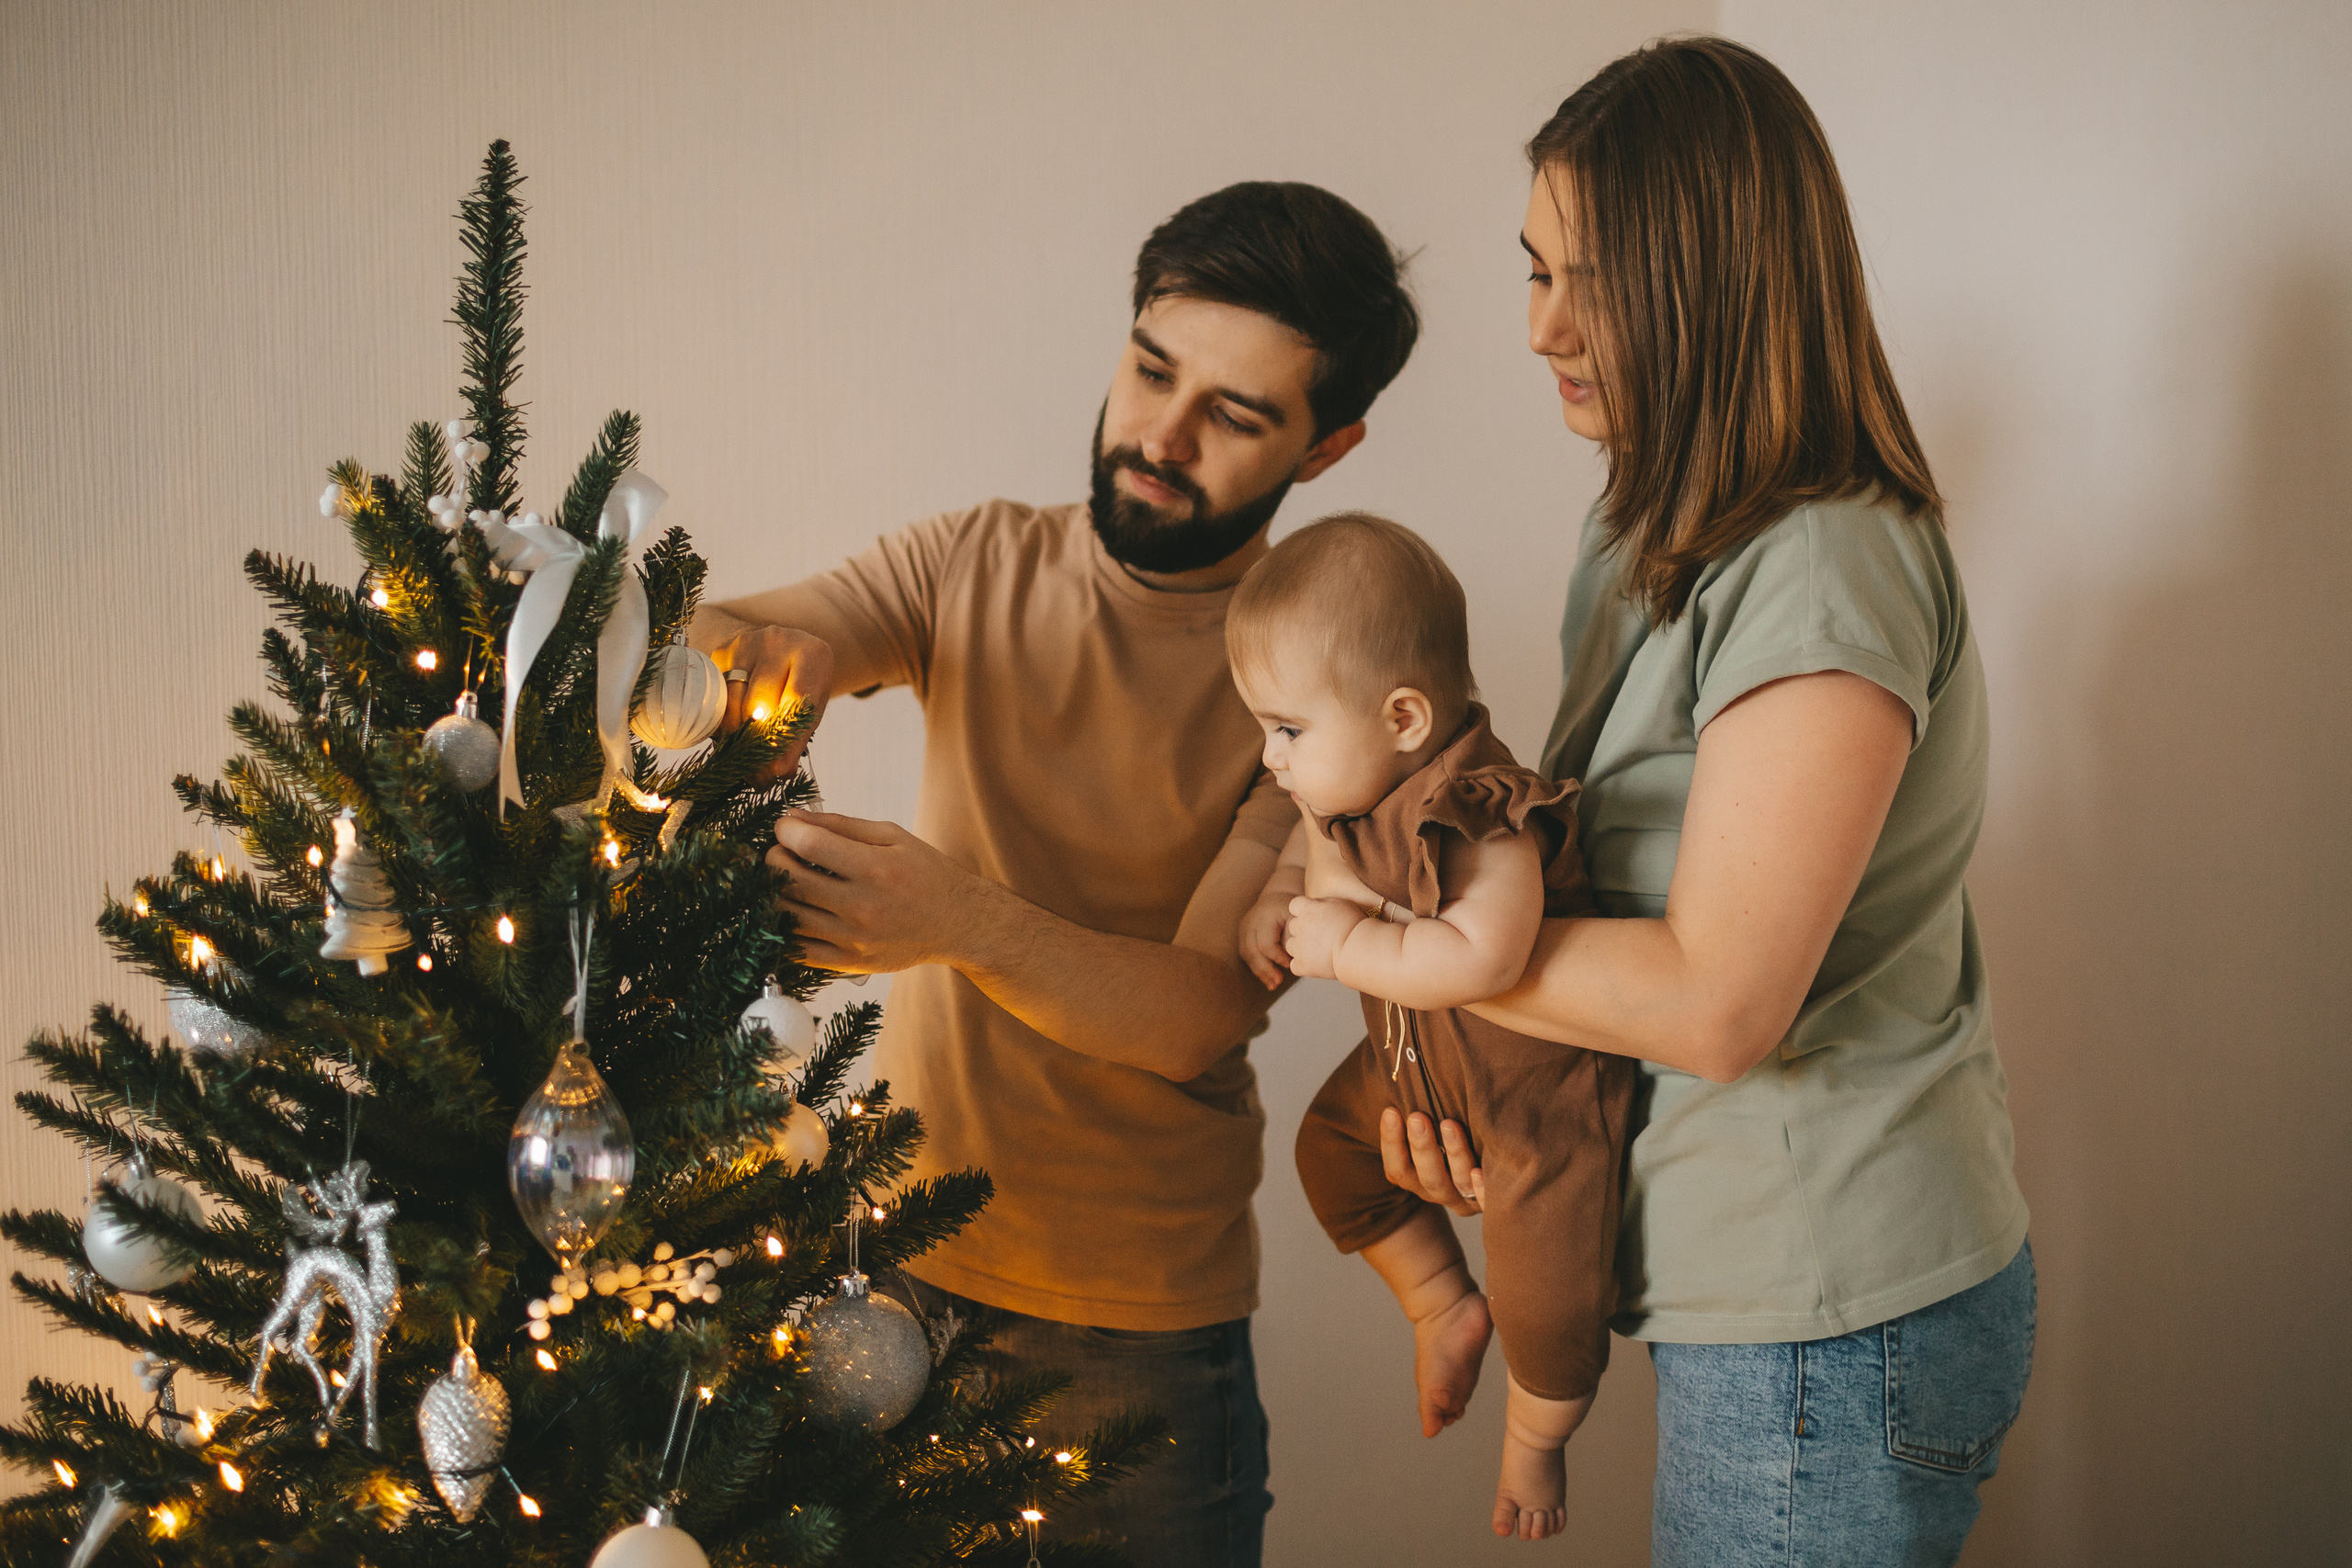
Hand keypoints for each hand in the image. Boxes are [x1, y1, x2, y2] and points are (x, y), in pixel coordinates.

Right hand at [715, 624, 834, 782]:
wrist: (785, 646)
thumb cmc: (803, 682)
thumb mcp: (812, 707)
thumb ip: (798, 737)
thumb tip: (778, 773)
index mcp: (813, 654)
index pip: (797, 699)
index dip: (785, 738)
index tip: (777, 770)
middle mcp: (779, 641)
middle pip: (760, 702)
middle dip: (758, 742)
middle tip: (758, 773)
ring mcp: (747, 643)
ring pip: (734, 700)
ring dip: (737, 735)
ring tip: (746, 756)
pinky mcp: (723, 650)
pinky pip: (717, 695)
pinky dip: (723, 719)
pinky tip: (733, 732)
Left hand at [769, 809, 991, 974]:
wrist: (959, 924)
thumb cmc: (927, 874)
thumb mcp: (892, 837)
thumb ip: (841, 825)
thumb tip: (793, 817)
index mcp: (875, 869)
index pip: (808, 844)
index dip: (785, 830)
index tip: (785, 827)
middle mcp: (862, 906)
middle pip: (789, 879)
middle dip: (774, 858)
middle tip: (783, 851)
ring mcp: (854, 940)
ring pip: (786, 915)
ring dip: (775, 892)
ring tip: (787, 879)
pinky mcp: (850, 963)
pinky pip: (798, 949)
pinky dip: (784, 928)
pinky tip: (794, 909)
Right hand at [1237, 893, 1293, 988]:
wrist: (1276, 896)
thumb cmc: (1290, 909)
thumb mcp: (1295, 917)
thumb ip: (1292, 936)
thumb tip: (1292, 960)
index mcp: (1264, 917)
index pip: (1266, 944)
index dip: (1277, 957)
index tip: (1289, 964)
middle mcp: (1249, 923)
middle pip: (1252, 951)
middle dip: (1266, 969)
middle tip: (1278, 983)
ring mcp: (1243, 929)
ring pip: (1247, 955)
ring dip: (1260, 972)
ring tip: (1273, 985)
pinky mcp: (1242, 936)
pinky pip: (1246, 955)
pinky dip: (1256, 968)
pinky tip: (1267, 978)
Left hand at [1283, 895, 1366, 980]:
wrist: (1358, 949)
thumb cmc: (1354, 925)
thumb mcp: (1341, 904)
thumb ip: (1323, 903)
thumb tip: (1315, 905)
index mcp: (1307, 909)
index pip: (1294, 905)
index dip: (1302, 910)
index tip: (1313, 916)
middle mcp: (1300, 927)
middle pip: (1293, 926)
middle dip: (1303, 929)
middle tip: (1320, 935)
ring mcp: (1299, 947)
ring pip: (1290, 945)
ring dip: (1300, 947)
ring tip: (1318, 950)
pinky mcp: (1302, 965)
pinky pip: (1294, 965)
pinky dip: (1303, 965)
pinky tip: (1315, 964)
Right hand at [1380, 1107, 1484, 1217]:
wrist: (1491, 1193)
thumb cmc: (1454, 1145)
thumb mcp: (1431, 1137)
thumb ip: (1418, 1116)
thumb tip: (1400, 1066)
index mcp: (1418, 1179)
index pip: (1397, 1168)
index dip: (1391, 1142)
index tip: (1391, 1111)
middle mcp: (1441, 1191)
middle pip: (1427, 1177)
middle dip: (1421, 1146)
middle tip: (1417, 1117)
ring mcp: (1468, 1199)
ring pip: (1457, 1183)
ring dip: (1453, 1154)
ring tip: (1449, 1125)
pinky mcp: (1494, 1202)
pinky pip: (1488, 1203)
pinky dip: (1482, 1189)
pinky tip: (1480, 1171)